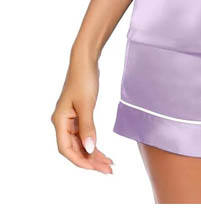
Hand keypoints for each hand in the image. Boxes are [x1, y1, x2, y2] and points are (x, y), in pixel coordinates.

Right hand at [51, 55, 112, 173]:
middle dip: (90, 160)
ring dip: (93, 154)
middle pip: (74, 149)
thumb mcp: (87, 104)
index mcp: (59, 121)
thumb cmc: (84, 79)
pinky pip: (84, 135)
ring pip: (80, 143)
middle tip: (108, 169)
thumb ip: (88, 127)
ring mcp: (70, 120)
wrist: (85, 62)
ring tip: (109, 163)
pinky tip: (102, 150)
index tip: (96, 167)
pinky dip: (93, 143)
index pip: (67, 149)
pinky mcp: (78, 115)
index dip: (80, 160)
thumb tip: (90, 149)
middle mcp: (62, 123)